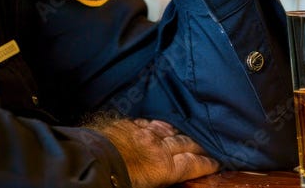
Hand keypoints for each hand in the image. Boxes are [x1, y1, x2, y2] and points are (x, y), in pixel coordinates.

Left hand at [88, 117, 219, 187]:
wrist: (88, 159)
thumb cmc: (116, 181)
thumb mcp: (144, 187)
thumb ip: (160, 179)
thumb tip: (168, 177)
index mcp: (164, 167)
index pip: (192, 164)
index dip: (207, 163)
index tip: (216, 161)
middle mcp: (158, 147)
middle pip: (185, 144)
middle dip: (199, 145)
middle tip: (208, 146)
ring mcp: (143, 132)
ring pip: (169, 130)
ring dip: (181, 132)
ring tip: (190, 134)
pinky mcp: (128, 124)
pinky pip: (150, 122)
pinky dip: (160, 125)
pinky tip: (163, 125)